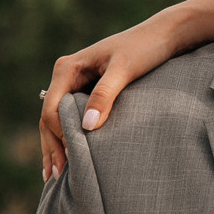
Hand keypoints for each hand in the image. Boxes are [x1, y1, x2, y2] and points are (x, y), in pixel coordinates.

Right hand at [35, 17, 180, 181]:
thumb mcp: (125, 70)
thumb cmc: (145, 49)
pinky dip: (68, 137)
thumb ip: (105, 95)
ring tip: (55, 176)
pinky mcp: (88, 91)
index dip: (59, 136)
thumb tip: (87, 127)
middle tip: (55, 177)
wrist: (164, 36)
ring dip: (56, 146)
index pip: (53, 110)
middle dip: (52, 147)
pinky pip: (72, 118)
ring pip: (57, 120)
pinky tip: (69, 157)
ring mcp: (75, 84)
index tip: (73, 158)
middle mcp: (66, 76)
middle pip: (49, 118)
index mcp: (68, 68)